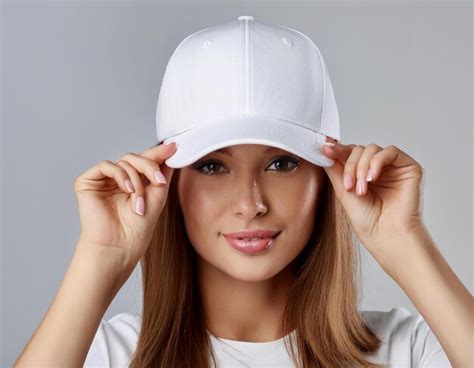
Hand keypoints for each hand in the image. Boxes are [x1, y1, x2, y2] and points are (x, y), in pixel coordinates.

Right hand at [73, 142, 176, 271]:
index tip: (173, 147)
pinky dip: (121, 175)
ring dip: (137, 181)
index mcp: (132, 183)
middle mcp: (117, 180)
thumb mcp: (157, 195)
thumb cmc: (137, 228)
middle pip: (135, 157)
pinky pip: (107, 166)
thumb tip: (170, 149)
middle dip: (150, 167)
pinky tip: (127, 190)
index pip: (144, 161)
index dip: (158, 153)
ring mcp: (102, 181)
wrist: (120, 247)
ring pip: (124, 162)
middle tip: (159, 181)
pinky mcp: (87, 182)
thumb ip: (162, 172)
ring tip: (139, 203)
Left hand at [321, 137, 424, 259]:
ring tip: (361, 189)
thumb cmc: (366, 219)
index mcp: (362, 172)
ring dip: (362, 168)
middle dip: (350, 166)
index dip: (337, 150)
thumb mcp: (342, 190)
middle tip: (349, 186)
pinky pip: (390, 152)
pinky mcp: (408, 167)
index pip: (349, 153)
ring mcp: (393, 167)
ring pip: (372, 149)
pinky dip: (377, 162)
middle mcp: (377, 168)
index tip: (325, 149)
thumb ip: (334, 168)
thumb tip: (325, 149)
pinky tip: (373, 178)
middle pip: (359, 149)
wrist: (384, 234)